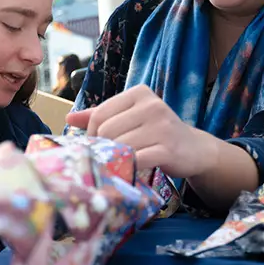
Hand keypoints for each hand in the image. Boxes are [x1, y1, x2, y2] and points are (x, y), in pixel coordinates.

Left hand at [66, 85, 217, 177]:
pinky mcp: (168, 149)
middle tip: (109, 158)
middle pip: (107, 130)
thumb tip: (69, 118)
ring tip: (121, 164)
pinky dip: (128, 169)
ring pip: (120, 146)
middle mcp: (152, 105)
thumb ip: (101, 116)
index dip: (92, 134)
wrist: (195, 149)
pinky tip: (130, 171)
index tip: (97, 145)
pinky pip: (136, 160)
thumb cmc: (157, 133)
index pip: (100, 113)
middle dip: (103, 148)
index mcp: (139, 93)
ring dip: (116, 160)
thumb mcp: (131, 117)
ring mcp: (162, 127)